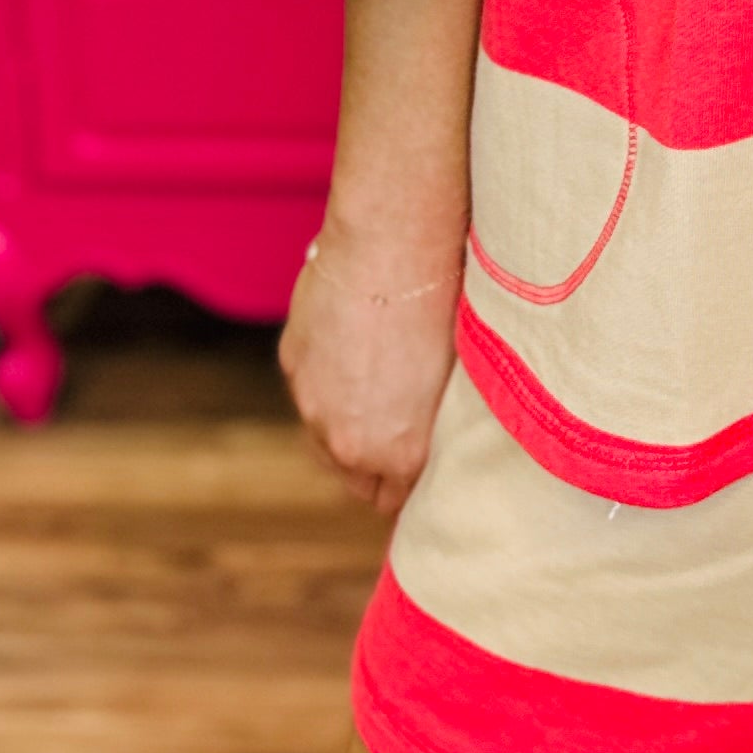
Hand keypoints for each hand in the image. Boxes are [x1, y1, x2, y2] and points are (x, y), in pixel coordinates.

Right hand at [279, 215, 461, 512]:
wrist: (393, 250)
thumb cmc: (445, 310)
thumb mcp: (458, 385)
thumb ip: (439, 429)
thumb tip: (438, 443)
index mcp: (403, 455)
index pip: (399, 502)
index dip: (414, 483)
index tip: (425, 467)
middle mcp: (351, 444)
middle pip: (359, 482)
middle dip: (378, 466)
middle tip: (403, 431)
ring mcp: (314, 407)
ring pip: (328, 442)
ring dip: (349, 428)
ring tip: (379, 393)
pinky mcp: (294, 366)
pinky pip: (312, 395)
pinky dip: (329, 385)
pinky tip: (356, 354)